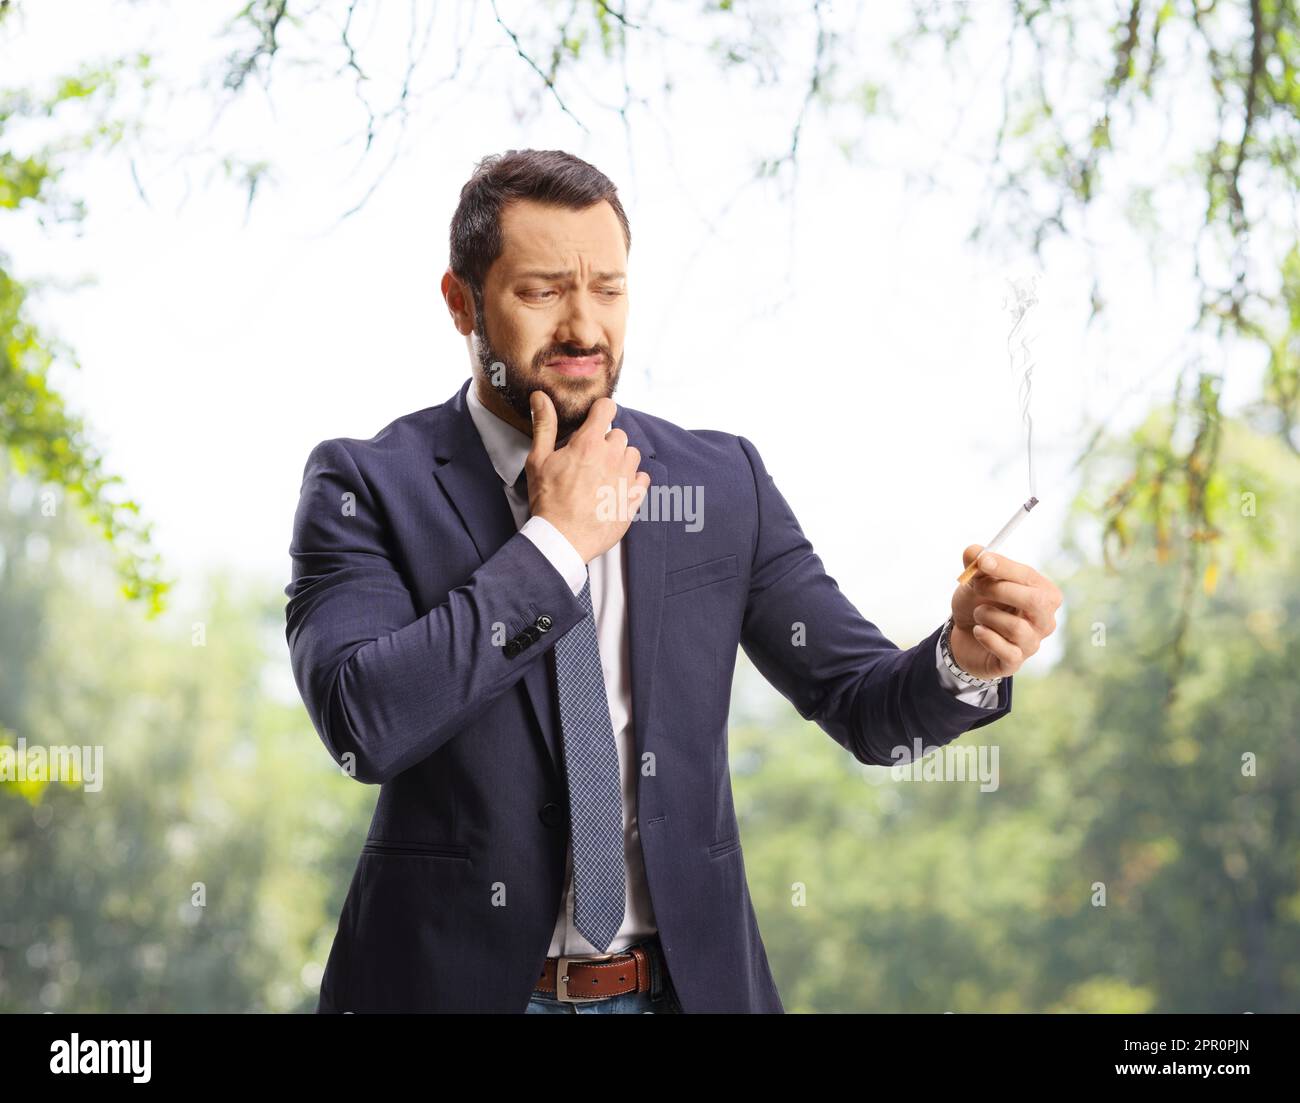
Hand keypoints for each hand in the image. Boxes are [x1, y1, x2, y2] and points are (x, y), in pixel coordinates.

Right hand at [526, 391, 650, 562]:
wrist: (561, 540)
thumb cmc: (547, 501)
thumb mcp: (538, 460)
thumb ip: (544, 425)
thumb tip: (540, 396)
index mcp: (588, 443)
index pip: (607, 407)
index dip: (600, 411)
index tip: (594, 420)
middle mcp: (612, 456)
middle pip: (619, 433)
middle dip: (606, 441)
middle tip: (589, 458)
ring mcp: (626, 478)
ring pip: (632, 454)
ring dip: (620, 459)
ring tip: (602, 474)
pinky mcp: (633, 498)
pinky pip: (643, 479)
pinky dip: (633, 480)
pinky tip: (616, 488)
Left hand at [949, 544, 1061, 678]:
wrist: (964, 635)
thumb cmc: (979, 602)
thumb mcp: (975, 580)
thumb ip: (976, 564)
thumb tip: (973, 551)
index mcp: (1043, 593)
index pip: (1030, 577)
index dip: (1005, 568)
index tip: (982, 562)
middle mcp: (1045, 619)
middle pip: (1035, 602)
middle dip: (1001, 590)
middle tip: (977, 587)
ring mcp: (1033, 642)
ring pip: (1017, 627)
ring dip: (988, 616)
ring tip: (978, 614)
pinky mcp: (1016, 662)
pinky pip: (1006, 651)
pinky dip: (986, 637)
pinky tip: (978, 631)